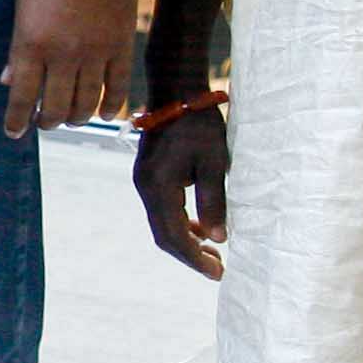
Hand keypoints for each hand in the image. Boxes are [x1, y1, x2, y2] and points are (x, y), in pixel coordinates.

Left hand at [3, 0, 134, 138]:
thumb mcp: (21, 12)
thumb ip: (16, 50)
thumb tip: (7, 80)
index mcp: (32, 46)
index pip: (22, 96)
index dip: (16, 120)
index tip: (13, 132)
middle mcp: (63, 56)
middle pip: (55, 106)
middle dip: (46, 121)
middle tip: (44, 122)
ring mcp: (95, 54)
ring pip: (86, 102)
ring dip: (75, 117)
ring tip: (69, 118)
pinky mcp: (121, 48)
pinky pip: (118, 87)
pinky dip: (111, 106)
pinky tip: (104, 115)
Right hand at [134, 105, 230, 278]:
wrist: (176, 90)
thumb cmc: (200, 123)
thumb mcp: (213, 162)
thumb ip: (214, 201)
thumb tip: (218, 238)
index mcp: (158, 186)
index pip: (173, 235)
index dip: (194, 258)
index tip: (218, 272)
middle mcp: (145, 187)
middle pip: (163, 234)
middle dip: (190, 254)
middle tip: (218, 268)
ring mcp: (144, 181)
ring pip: (162, 223)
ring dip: (186, 239)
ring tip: (213, 251)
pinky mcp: (150, 174)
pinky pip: (163, 208)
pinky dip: (181, 222)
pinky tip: (201, 226)